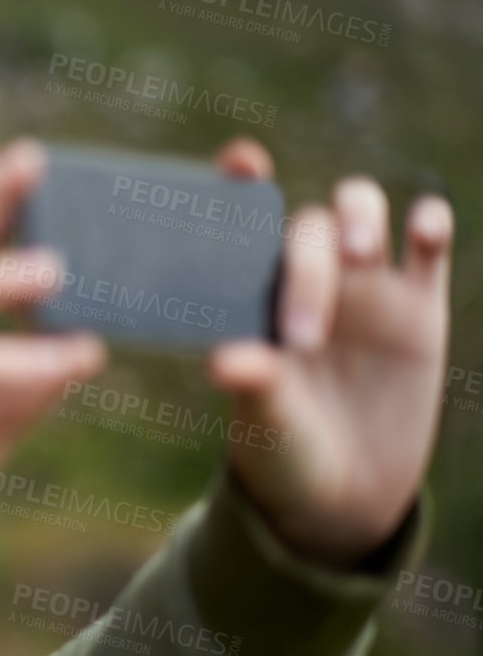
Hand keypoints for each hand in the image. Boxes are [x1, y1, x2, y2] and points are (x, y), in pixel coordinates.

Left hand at [208, 146, 452, 568]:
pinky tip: (424, 230)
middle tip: (306, 334)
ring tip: (357, 254)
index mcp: (249, 296)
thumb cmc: (283, 453)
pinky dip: (429, 225)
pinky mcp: (419, 305)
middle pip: (304, 225)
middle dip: (306, 261)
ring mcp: (363, 286)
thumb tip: (226, 359)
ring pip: (361, 210)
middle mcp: (303, 279)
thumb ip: (254, 385)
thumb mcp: (265, 425)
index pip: (239, 224)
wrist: (342, 495)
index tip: (243, 160)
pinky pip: (427, 247)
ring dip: (358, 215)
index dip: (239, 182)